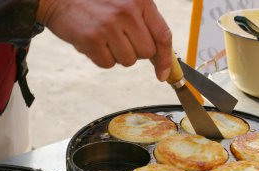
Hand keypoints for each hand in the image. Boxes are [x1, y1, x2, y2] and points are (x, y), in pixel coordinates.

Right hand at [37, 0, 171, 80]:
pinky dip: (101, 58)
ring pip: (128, 61)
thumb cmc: (96, 3)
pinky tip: (94, 42)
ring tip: (105, 37)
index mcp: (140, 1)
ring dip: (117, 55)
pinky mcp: (92, 39)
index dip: (165, 59)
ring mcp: (109, 25)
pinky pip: (108, 64)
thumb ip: (145, 25)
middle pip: (146, 53)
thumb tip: (161, 60)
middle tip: (120, 38)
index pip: (162, 35)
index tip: (163, 74)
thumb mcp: (125, 3)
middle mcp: (127, 12)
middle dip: (135, 51)